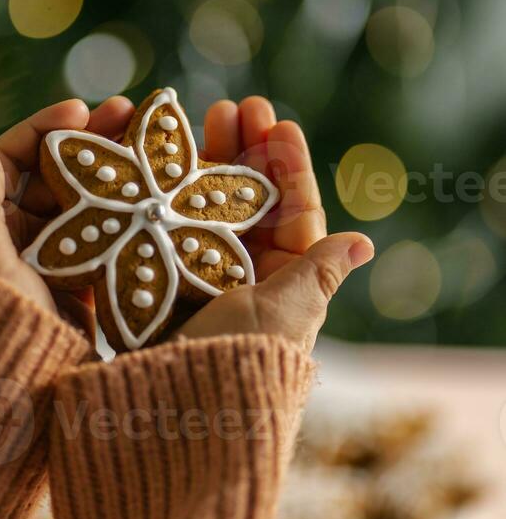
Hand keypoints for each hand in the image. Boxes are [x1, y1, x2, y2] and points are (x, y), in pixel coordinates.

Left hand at [0, 97, 134, 327]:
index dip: (45, 128)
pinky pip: (103, 242)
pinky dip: (126, 220)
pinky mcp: (80, 288)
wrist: (9, 396)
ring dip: (114, 177)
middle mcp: (16, 237)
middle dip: (90, 143)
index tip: (82, 108)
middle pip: (55, 176)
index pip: (11, 160)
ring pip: (85, 206)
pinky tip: (155, 200)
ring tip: (151, 150)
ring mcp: (52, 262)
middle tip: (130, 117)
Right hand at [176, 98, 373, 353]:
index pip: (291, 211)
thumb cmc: (245, 358)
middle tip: (236, 107)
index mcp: (281, 280)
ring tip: (201, 118)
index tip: (279, 124)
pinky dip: (163, 189)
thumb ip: (317, 271)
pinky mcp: (154, 277)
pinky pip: (164, 222)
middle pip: (247, 199)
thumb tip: (364, 241)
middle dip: (244, 150)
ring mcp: (194, 273)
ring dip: (205, 159)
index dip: (288, 165)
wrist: (182, 411)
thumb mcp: (288, 312)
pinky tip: (159, 157)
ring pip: (205, 204)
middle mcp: (239, 274)